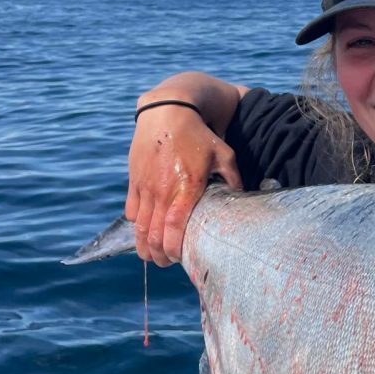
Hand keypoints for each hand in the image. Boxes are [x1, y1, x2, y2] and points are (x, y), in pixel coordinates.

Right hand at [124, 104, 242, 265]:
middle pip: (153, 234)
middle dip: (158, 254)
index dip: (174, 248)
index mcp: (186, 187)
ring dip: (144, 245)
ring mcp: (145, 186)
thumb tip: (243, 198)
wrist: (169, 112)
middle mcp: (162, 190)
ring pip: (139, 226)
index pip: (173, 227)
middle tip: (166, 261)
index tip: (180, 258)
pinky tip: (144, 232)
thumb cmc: (200, 135)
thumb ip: (234, 180)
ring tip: (152, 255)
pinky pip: (131, 210)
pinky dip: (136, 226)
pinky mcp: (134, 180)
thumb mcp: (225, 155)